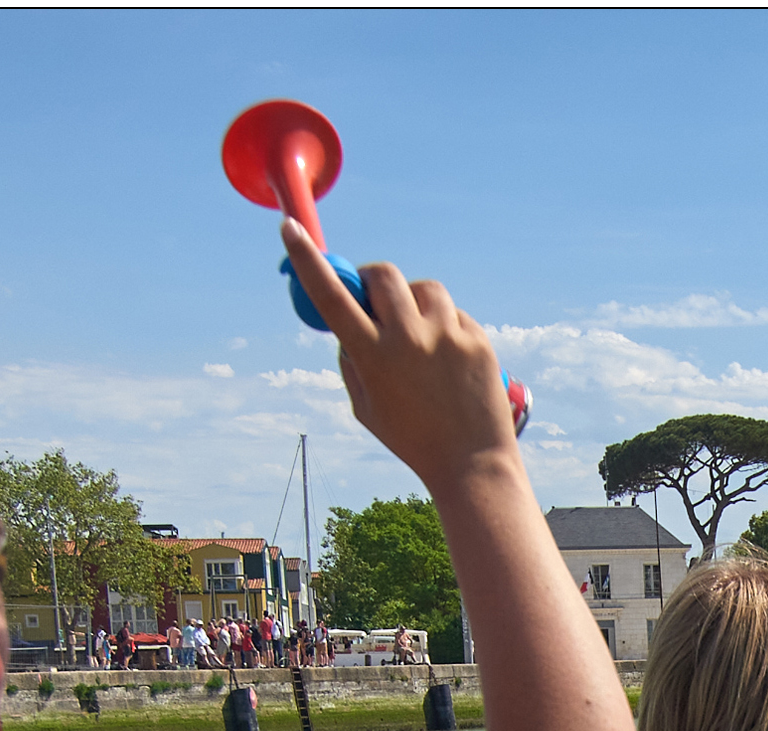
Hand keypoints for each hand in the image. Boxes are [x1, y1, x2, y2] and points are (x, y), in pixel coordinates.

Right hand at [284, 218, 515, 495]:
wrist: (471, 463)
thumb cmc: (411, 437)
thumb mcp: (365, 406)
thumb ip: (351, 358)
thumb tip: (348, 316)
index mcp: (373, 356)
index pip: (331, 296)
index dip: (307, 259)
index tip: (290, 229)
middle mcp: (409, 338)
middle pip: (383, 275)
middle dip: (373, 280)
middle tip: (373, 297)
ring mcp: (447, 335)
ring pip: (422, 288)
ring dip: (412, 302)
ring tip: (418, 336)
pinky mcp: (476, 338)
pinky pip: (451, 313)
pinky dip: (443, 326)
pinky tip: (447, 361)